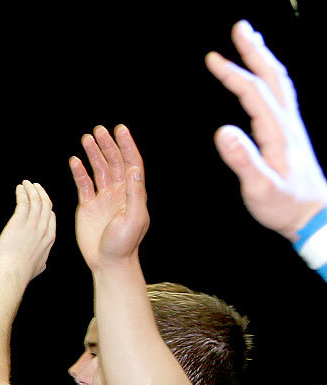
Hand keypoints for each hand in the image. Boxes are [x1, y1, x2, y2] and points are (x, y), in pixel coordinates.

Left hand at [0, 180, 56, 282]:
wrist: (12, 274)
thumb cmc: (22, 274)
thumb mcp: (39, 268)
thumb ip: (42, 261)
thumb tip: (43, 263)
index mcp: (49, 238)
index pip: (51, 217)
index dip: (47, 206)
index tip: (41, 200)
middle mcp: (43, 229)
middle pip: (46, 204)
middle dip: (41, 193)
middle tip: (35, 186)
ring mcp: (32, 225)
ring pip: (36, 200)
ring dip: (31, 189)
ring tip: (26, 183)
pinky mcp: (19, 222)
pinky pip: (23, 202)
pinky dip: (22, 193)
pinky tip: (19, 188)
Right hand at [70, 125, 146, 270]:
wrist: (108, 262)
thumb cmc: (124, 244)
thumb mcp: (134, 217)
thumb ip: (135, 192)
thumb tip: (134, 167)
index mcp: (132, 192)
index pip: (131, 162)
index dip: (126, 145)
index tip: (120, 130)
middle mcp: (118, 192)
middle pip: (113, 162)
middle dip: (107, 145)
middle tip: (98, 130)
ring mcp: (102, 198)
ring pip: (98, 170)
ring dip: (93, 154)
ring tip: (86, 139)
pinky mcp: (87, 207)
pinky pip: (83, 185)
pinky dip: (79, 172)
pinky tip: (74, 161)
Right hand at [207, 21, 326, 239]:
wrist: (312, 214)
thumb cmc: (284, 205)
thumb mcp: (260, 187)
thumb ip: (243, 160)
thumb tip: (223, 131)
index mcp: (278, 132)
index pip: (254, 93)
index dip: (233, 74)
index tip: (212, 59)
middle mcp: (287, 123)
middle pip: (272, 76)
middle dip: (254, 51)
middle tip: (240, 28)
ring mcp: (290, 126)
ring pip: (279, 82)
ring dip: (263, 59)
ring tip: (250, 41)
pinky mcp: (289, 133)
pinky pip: (279, 94)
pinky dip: (268, 77)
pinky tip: (261, 77)